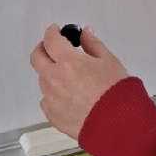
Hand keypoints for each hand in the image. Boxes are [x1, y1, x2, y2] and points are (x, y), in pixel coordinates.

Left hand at [30, 25, 128, 139]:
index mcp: (68, 62)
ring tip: (68, 76)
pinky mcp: (52, 116)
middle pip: (37, 58)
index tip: (55, 30)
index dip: (52, 32)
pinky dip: (53, 94)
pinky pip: (47, 100)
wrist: (118, 125)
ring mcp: (51, 99)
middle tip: (52, 48)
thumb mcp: (109, 61)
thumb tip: (84, 34)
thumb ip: (93, 44)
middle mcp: (54, 79)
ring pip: (43, 79)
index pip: (50, 40)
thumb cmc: (117, 93)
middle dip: (43, 49)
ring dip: (50, 73)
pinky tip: (68, 96)